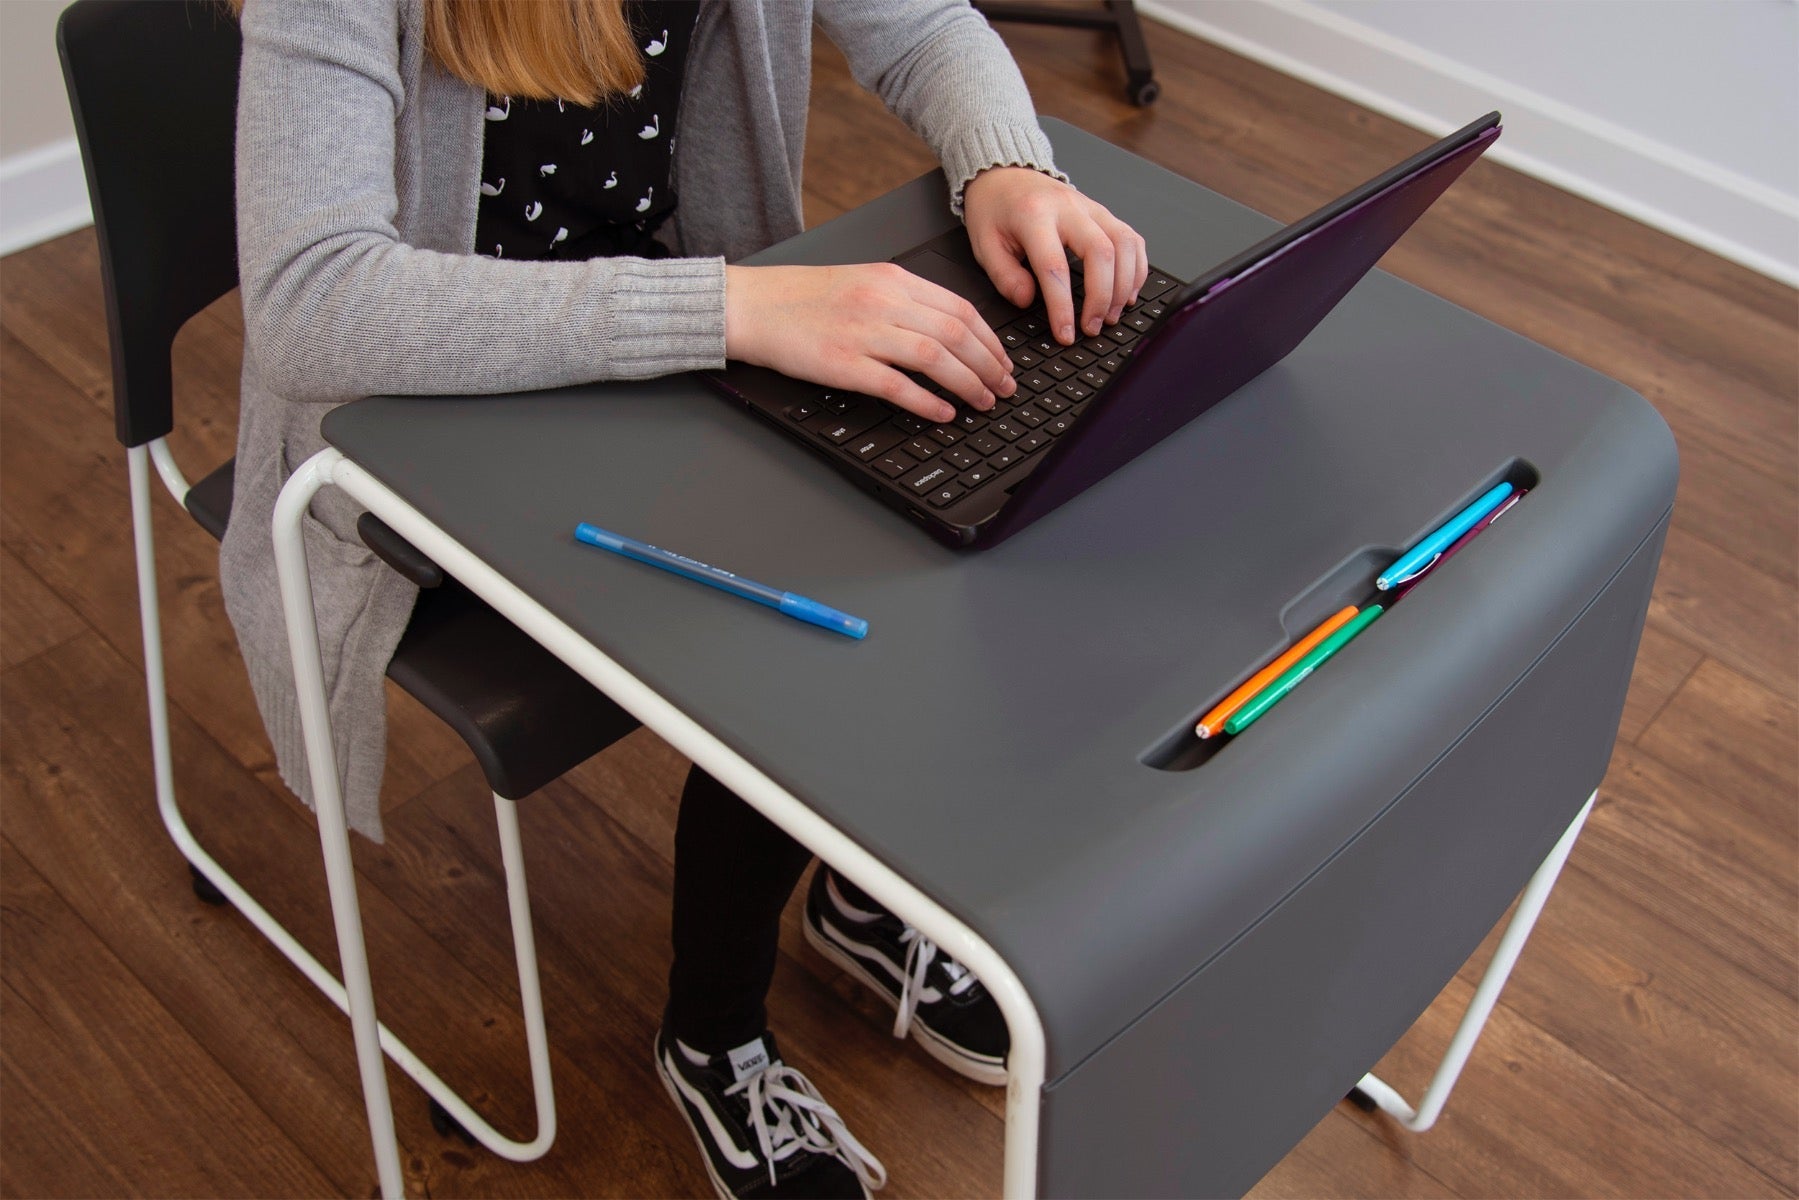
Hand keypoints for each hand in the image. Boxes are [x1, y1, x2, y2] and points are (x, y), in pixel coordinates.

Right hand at [723, 263, 1015, 422]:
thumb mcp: (861, 282)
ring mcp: (864, 332)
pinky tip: (943, 413)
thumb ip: (904, 300)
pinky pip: (898, 385)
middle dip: (990, 366)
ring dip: (968, 384)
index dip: (991, 340)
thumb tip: (949, 331)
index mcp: (892, 279)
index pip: (960, 309)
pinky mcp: (843, 363)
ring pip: (936, 358)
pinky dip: (928, 402)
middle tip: (1004, 388)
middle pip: (957, 334)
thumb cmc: (801, 298)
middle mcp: (883, 301)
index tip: (1004, 361)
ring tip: (982, 403)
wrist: (752, 304)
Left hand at [963, 166, 1148, 344]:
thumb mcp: (984, 244)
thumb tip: (1028, 301)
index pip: (1054, 267)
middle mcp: (1068, 208)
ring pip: (1124, 244)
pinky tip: (1127, 293)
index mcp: (1033, 216)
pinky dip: (1136, 268)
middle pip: (1100, 252)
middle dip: (1101, 297)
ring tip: (1111, 315)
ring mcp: (1091, 208)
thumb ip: (1004, 276)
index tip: (1065, 333)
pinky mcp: (1104, 213)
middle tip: (1093, 327)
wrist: (1006, 176)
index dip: (1062, 306)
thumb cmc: (996, 210)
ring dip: (1123, 285)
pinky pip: (1132, 239)